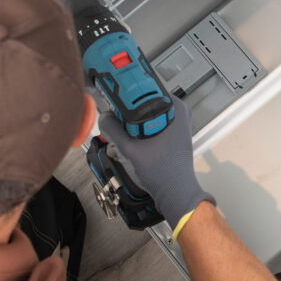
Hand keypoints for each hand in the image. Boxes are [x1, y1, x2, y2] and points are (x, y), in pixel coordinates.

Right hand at [96, 103, 210, 226]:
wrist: (176, 192)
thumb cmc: (164, 173)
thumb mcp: (131, 149)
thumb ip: (113, 130)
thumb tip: (104, 118)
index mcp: (175, 108)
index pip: (145, 87)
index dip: (126, 93)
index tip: (112, 98)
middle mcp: (177, 111)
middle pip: (142, 101)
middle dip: (126, 113)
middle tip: (117, 126)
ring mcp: (173, 123)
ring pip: (143, 114)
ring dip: (129, 125)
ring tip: (125, 140)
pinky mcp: (168, 133)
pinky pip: (147, 124)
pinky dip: (136, 132)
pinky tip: (131, 145)